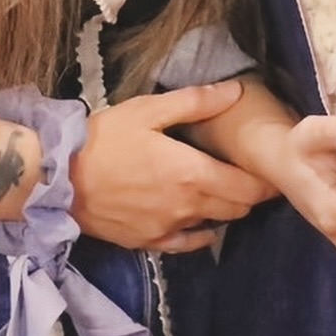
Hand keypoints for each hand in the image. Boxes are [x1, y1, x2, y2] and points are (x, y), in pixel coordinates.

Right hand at [70, 80, 274, 251]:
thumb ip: (196, 102)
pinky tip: (199, 217)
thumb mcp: (150, 110)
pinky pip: (187, 244)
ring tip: (225, 188)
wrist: (61, 179)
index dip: (266, 181)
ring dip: (226, 209)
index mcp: (193, 174)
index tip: (274, 170)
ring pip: (214, 224)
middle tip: (252, 175)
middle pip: (237, 208)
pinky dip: (200, 231)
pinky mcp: (149, 243)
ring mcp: (168, 230)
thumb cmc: (107, 138)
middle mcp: (187, 208)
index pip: (248, 187)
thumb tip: (235, 91)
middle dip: (250, 194)